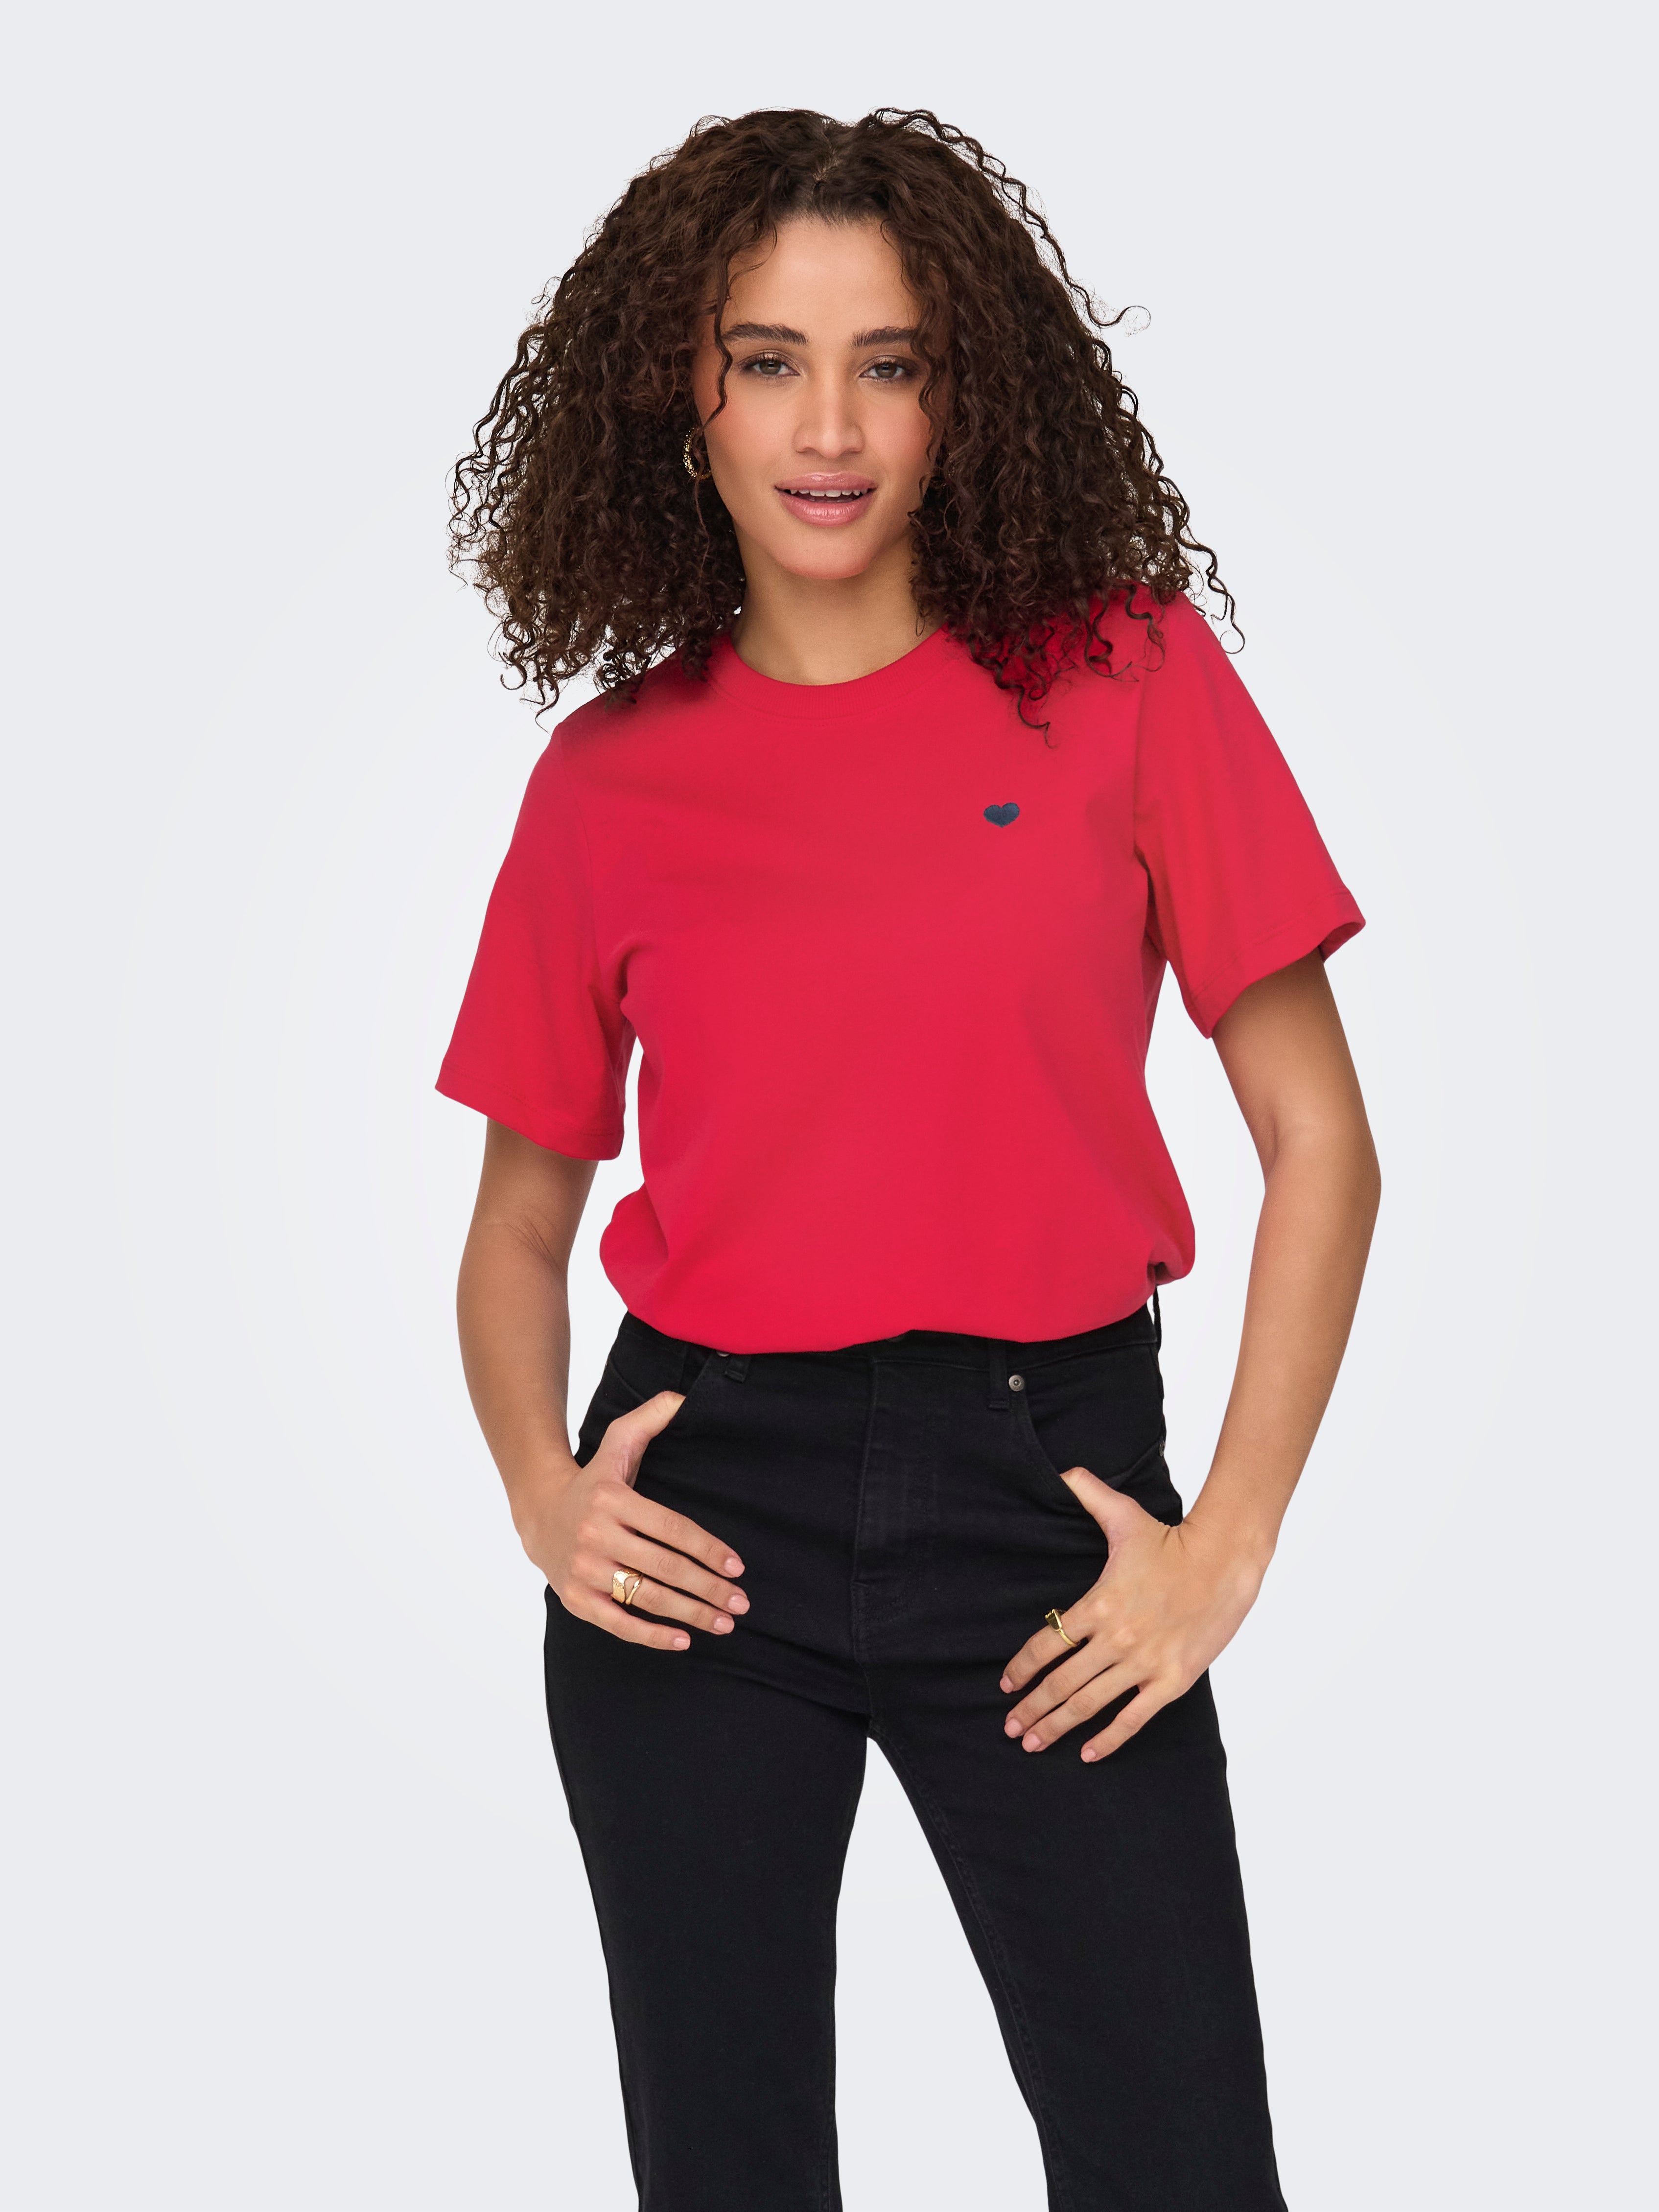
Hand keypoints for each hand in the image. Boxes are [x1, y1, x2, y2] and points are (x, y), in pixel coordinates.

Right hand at [516, 1391, 748, 1650]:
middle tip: (741, 1602)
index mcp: (612, 1498)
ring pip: (645, 1597)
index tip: (737, 1567)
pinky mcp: (575, 1599)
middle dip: (708, 1589)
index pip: (671, 1528)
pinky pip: (618, 1623)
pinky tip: (683, 1640)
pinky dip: (651, 1636)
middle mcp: (596, 1535)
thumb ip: (652, 1417)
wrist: (540, 1511)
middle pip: (663, 1568)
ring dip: (690, 1614)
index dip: (707, 1549)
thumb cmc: (594, 1479)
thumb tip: (686, 1400)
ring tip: (725, 1623)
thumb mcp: (617, 1441)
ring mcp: (584, 1570)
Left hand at [999, 1467, 1265, 1760]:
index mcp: (1098, 1603)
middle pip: (1061, 1682)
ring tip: (1033, 1743)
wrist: (1225, 1560)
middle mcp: (1116, 1638)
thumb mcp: (1124, 1514)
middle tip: (1010, 1728)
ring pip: (1089, 1703)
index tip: (1005, 1686)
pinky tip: (1087, 1754)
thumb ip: (1087, 1492)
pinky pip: (1133, 1717)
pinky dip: (1109, 1739)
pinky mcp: (1172, 1679)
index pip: (1046, 1642)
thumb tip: (1062, 1471)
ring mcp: (1144, 1662)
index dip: (1021, 1668)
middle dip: (1031, 1709)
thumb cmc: (1172, 1540)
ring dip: (1057, 1725)